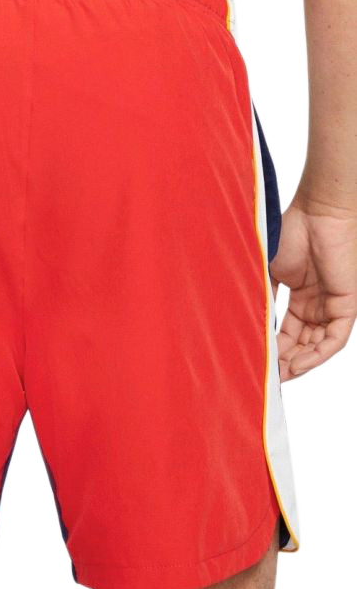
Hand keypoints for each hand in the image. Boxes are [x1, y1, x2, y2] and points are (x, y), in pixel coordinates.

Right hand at [270, 197, 356, 380]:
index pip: (287, 333)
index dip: (272, 350)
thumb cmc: (292, 231)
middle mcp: (318, 305)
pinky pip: (334, 339)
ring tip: (278, 375)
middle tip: (264, 376)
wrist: (318, 212)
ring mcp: (333, 305)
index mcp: (300, 297)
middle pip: (302, 344)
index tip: (254, 363)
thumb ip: (260, 298)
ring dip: (300, 364)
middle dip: (284, 363)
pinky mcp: (347, 304)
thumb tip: (241, 325)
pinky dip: (317, 355)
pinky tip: (298, 365)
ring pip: (318, 346)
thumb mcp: (268, 273)